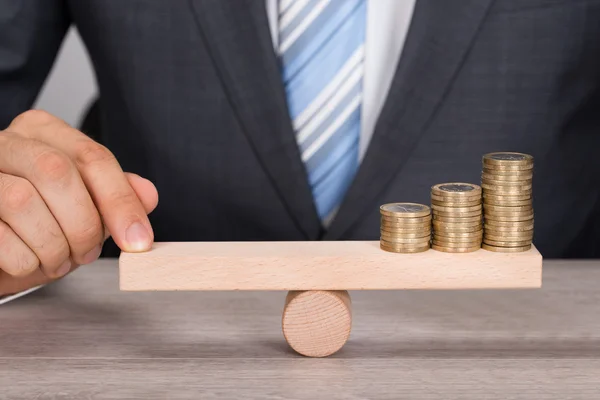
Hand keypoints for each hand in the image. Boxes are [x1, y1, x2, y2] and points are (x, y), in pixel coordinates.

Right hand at [0, 110, 158, 295]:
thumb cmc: (36, 223)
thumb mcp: (82, 208)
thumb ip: (115, 196)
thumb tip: (148, 194)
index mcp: (43, 132)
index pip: (93, 157)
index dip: (121, 202)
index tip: (139, 240)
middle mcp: (7, 142)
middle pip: (57, 171)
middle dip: (83, 224)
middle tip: (88, 252)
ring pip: (20, 200)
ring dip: (52, 245)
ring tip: (59, 260)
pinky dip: (24, 260)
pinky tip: (30, 262)